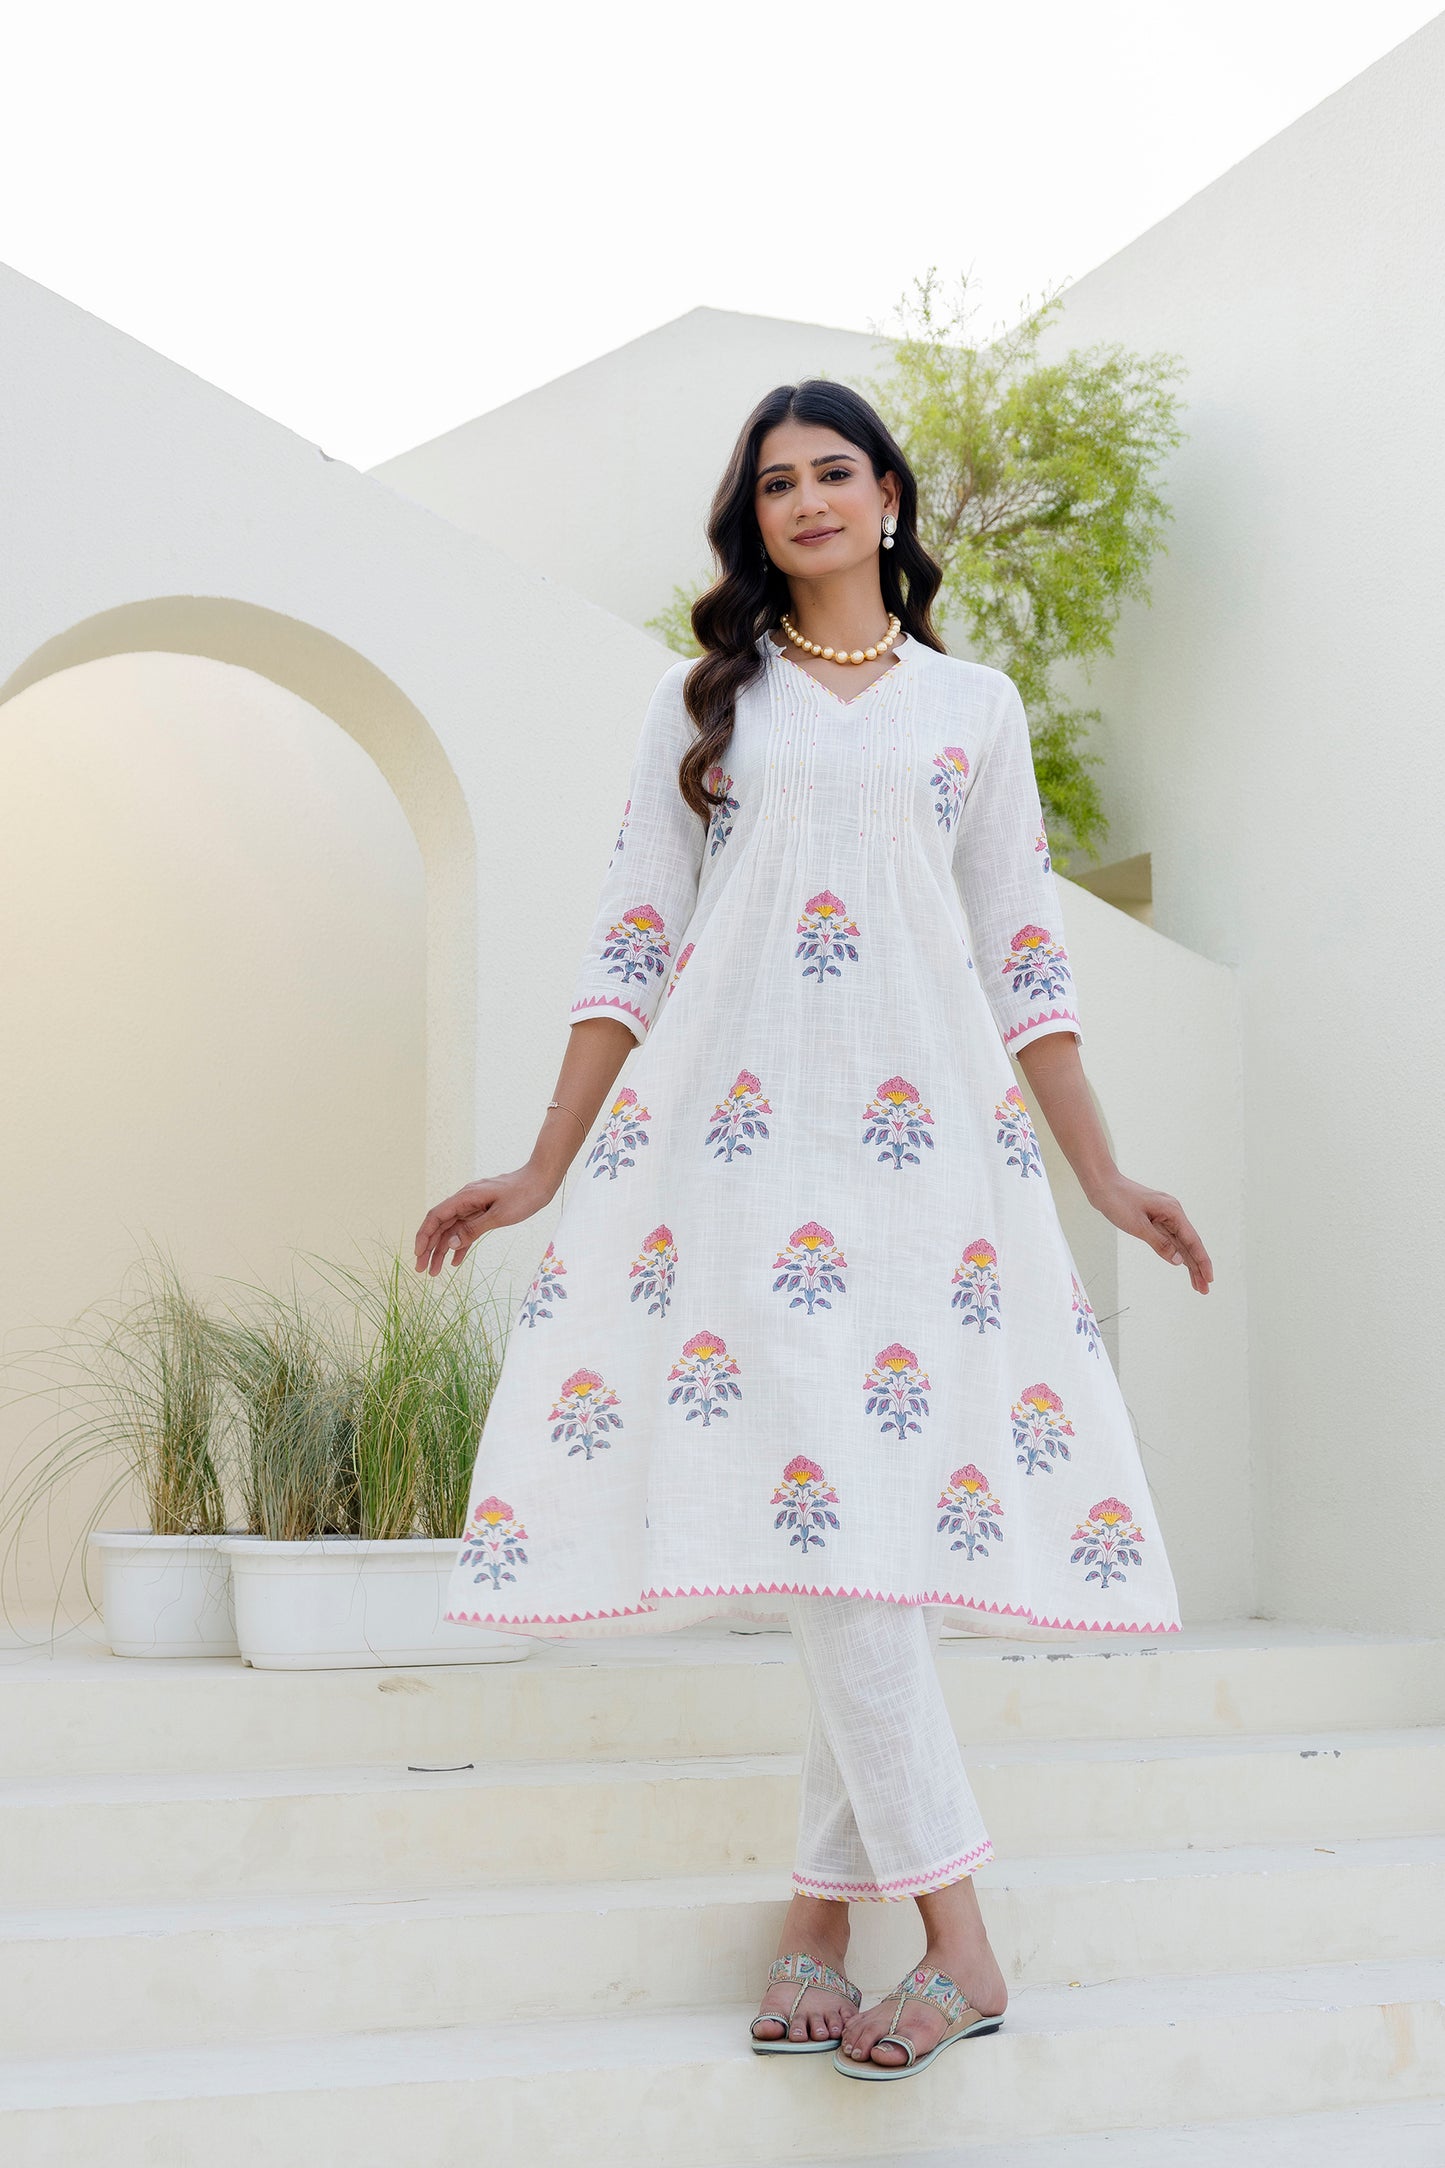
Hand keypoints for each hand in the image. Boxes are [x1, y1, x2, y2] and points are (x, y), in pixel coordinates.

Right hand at [413, 1168, 553, 1274]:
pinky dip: (460, 1245)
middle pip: (440, 1225)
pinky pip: (467, 1229)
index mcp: (465, 1198)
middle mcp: (465, 1201)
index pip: (435, 1217)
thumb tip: (449, 1244)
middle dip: (429, 1248)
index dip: (424, 1236)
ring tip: (435, 1272)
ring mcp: (474, 1206)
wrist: (541, 1180)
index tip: (417, 1255)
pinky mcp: (484, 1211)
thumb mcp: (499, 1215)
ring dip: (442, 1250)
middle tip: (421, 1270)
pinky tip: (455, 1261)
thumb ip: (473, 1229)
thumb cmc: (523, 1195)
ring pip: (452, 1230)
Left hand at [1085, 1171, 1212, 1293]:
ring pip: (1181, 1243)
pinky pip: (1170, 1239)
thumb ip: (1159, 1244)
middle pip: (1190, 1244)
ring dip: (1189, 1263)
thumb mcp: (1138, 1225)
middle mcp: (1173, 1213)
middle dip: (1198, 1267)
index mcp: (1173, 1211)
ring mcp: (1164, 1216)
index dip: (1202, 1261)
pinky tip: (1182, 1265)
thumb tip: (1178, 1261)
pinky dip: (1176, 1253)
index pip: (1192, 1241)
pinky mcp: (1155, 1219)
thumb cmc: (1118, 1201)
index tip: (1210, 1278)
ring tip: (1197, 1284)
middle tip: (1205, 1289)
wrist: (1103, 1185)